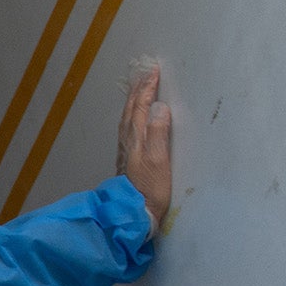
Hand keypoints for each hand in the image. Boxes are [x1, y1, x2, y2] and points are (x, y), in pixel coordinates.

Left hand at [116, 61, 172, 221]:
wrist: (134, 213)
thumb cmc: (151, 190)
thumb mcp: (159, 160)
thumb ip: (158, 133)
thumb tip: (158, 106)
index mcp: (136, 139)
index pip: (140, 107)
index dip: (147, 89)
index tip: (153, 72)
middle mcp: (127, 141)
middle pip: (130, 110)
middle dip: (138, 90)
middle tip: (145, 73)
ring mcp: (126, 150)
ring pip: (126, 118)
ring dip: (133, 100)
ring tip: (138, 88)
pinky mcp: (127, 158)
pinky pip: (127, 127)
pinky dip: (131, 114)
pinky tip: (133, 116)